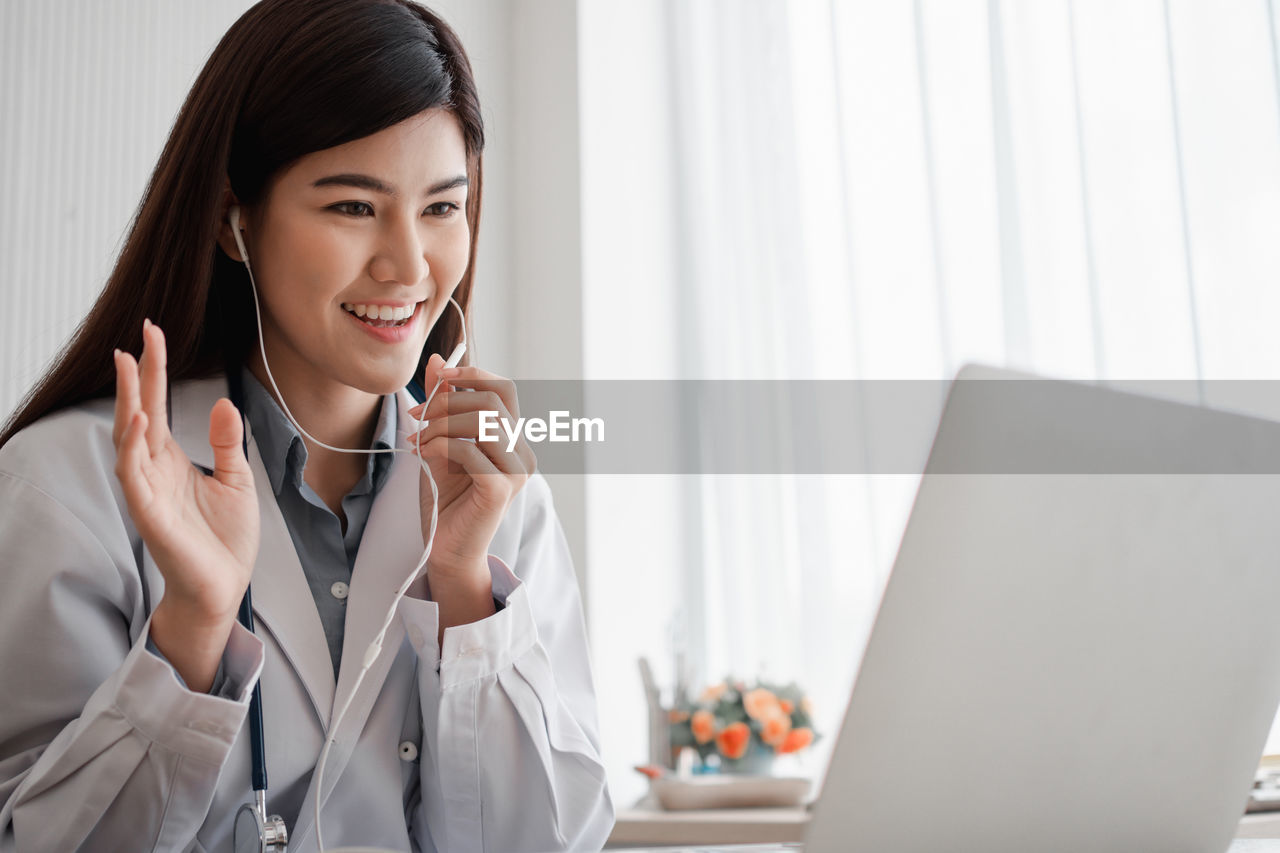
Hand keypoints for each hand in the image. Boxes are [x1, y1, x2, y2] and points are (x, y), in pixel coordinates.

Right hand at [113, 320, 259, 625]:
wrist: (224, 586)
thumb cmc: (225, 539)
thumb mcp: (236, 480)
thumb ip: (226, 443)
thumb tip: (224, 403)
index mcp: (172, 460)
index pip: (159, 406)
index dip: (155, 371)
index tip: (153, 334)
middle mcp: (154, 471)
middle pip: (139, 414)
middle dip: (136, 377)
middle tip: (137, 337)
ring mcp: (148, 492)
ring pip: (129, 440)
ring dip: (128, 403)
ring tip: (129, 366)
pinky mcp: (150, 515)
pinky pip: (135, 477)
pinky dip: (134, 448)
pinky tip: (140, 421)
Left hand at [407, 354, 535, 584]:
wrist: (445, 548)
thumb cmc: (446, 499)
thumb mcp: (439, 442)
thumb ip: (442, 405)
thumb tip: (437, 361)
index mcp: (512, 438)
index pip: (503, 389)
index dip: (471, 376)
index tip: (437, 378)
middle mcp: (522, 452)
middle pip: (492, 401)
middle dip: (447, 402)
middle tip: (417, 417)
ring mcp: (516, 472)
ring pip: (482, 423)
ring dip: (440, 426)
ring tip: (419, 441)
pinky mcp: (501, 490)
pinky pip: (471, 451)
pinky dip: (441, 446)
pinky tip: (423, 455)